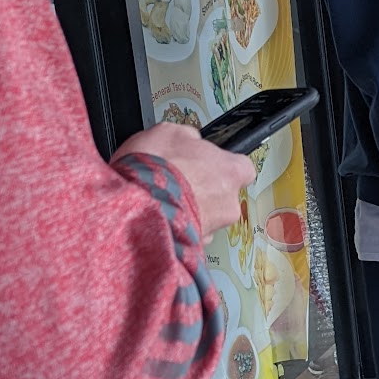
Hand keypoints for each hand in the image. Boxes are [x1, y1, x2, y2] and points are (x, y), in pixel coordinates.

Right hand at [114, 124, 254, 234]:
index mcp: (230, 171)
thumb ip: (188, 136)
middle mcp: (229, 202)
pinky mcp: (196, 245)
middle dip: (205, 190)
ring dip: (191, 210)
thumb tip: (191, 138)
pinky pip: (192, 234)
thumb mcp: (167, 132)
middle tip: (180, 181)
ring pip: (208, 217)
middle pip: (224, 195)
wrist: (136, 207)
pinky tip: (161, 216)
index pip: (243, 167)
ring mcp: (214, 227)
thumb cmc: (154, 169)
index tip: (208, 163)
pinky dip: (180, 227)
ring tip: (164, 200)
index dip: (223, 165)